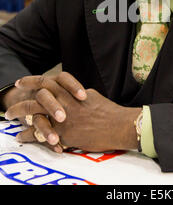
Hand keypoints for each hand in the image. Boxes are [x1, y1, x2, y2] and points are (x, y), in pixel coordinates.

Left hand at [6, 77, 140, 151]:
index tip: (21, 82)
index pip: (48, 81)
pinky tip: (22, 136)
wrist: (118, 125)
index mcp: (71, 91)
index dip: (32, 80)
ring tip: (10, 118)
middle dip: (21, 98)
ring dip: (20, 114)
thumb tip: (70, 98)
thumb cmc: (109, 111)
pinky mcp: (64, 133)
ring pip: (34, 113)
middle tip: (11, 102)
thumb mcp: (91, 96)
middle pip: (36, 95)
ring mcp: (62, 117)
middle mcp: (64, 101)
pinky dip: (28, 135)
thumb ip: (76, 96)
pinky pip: (40, 134)